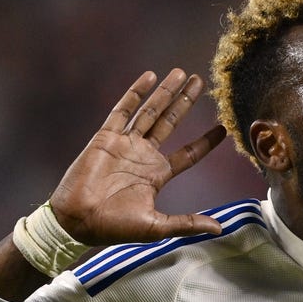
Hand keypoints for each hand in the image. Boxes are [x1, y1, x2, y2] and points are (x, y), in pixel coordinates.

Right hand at [48, 69, 226, 244]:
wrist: (78, 222)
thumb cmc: (115, 228)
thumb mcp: (158, 227)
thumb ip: (187, 223)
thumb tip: (219, 229)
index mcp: (157, 174)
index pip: (189, 153)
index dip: (206, 141)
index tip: (223, 129)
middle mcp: (143, 155)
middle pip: (171, 122)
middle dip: (185, 102)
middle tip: (201, 82)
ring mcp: (125, 144)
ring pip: (150, 111)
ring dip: (165, 92)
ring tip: (181, 73)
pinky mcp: (106, 137)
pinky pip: (123, 110)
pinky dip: (136, 93)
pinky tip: (149, 77)